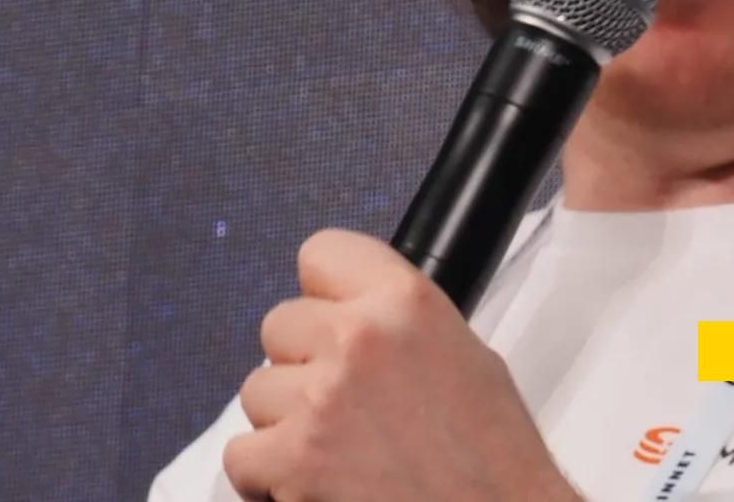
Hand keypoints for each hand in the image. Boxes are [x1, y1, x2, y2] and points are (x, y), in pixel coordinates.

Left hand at [222, 229, 577, 501]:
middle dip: (303, 364)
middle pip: (279, 325)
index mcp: (406, 301)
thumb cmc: (493, 459)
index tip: (332, 317)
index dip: (324, 294)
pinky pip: (240, 453)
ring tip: (339, 449)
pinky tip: (312, 481)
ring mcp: (320, 399)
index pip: (320, 254)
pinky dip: (267, 475)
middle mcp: (358, 338)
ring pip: (256, 390)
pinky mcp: (294, 460)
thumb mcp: (466, 355)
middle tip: (346, 403)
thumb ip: (397, 323)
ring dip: (285, 422)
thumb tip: (349, 312)